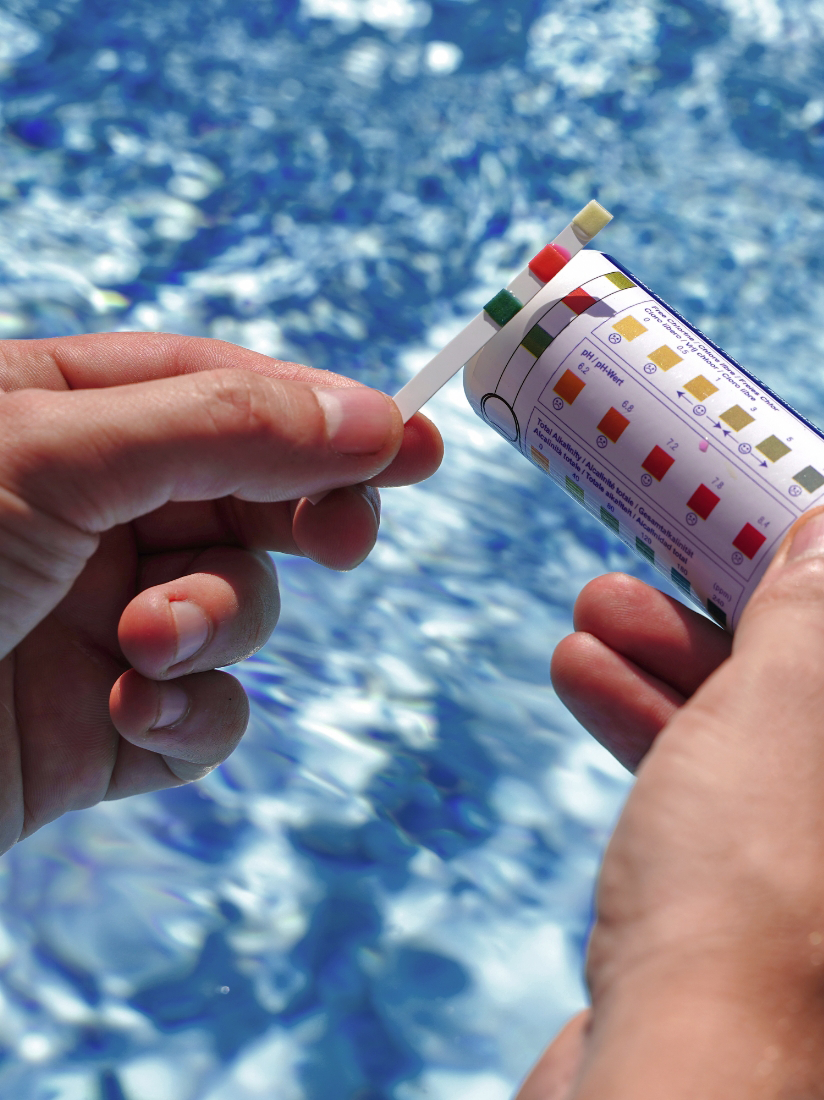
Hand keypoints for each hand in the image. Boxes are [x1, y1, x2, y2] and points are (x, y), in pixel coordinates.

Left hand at [0, 332, 440, 849]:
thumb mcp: (53, 457)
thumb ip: (226, 429)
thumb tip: (375, 418)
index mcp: (54, 416)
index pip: (221, 388)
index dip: (321, 411)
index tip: (412, 442)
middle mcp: (83, 512)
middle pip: (251, 494)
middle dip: (300, 516)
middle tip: (343, 538)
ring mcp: (96, 621)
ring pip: (238, 605)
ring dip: (215, 623)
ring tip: (146, 643)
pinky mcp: (104, 727)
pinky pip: (207, 712)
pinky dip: (192, 713)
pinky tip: (134, 714)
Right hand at [521, 502, 823, 1099]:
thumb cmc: (766, 894)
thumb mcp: (786, 701)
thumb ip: (820, 604)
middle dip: (792, 617)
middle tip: (737, 554)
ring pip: (817, 757)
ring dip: (707, 678)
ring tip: (610, 607)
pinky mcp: (822, 958)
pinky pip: (775, 825)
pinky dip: (697, 757)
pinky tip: (594, 683)